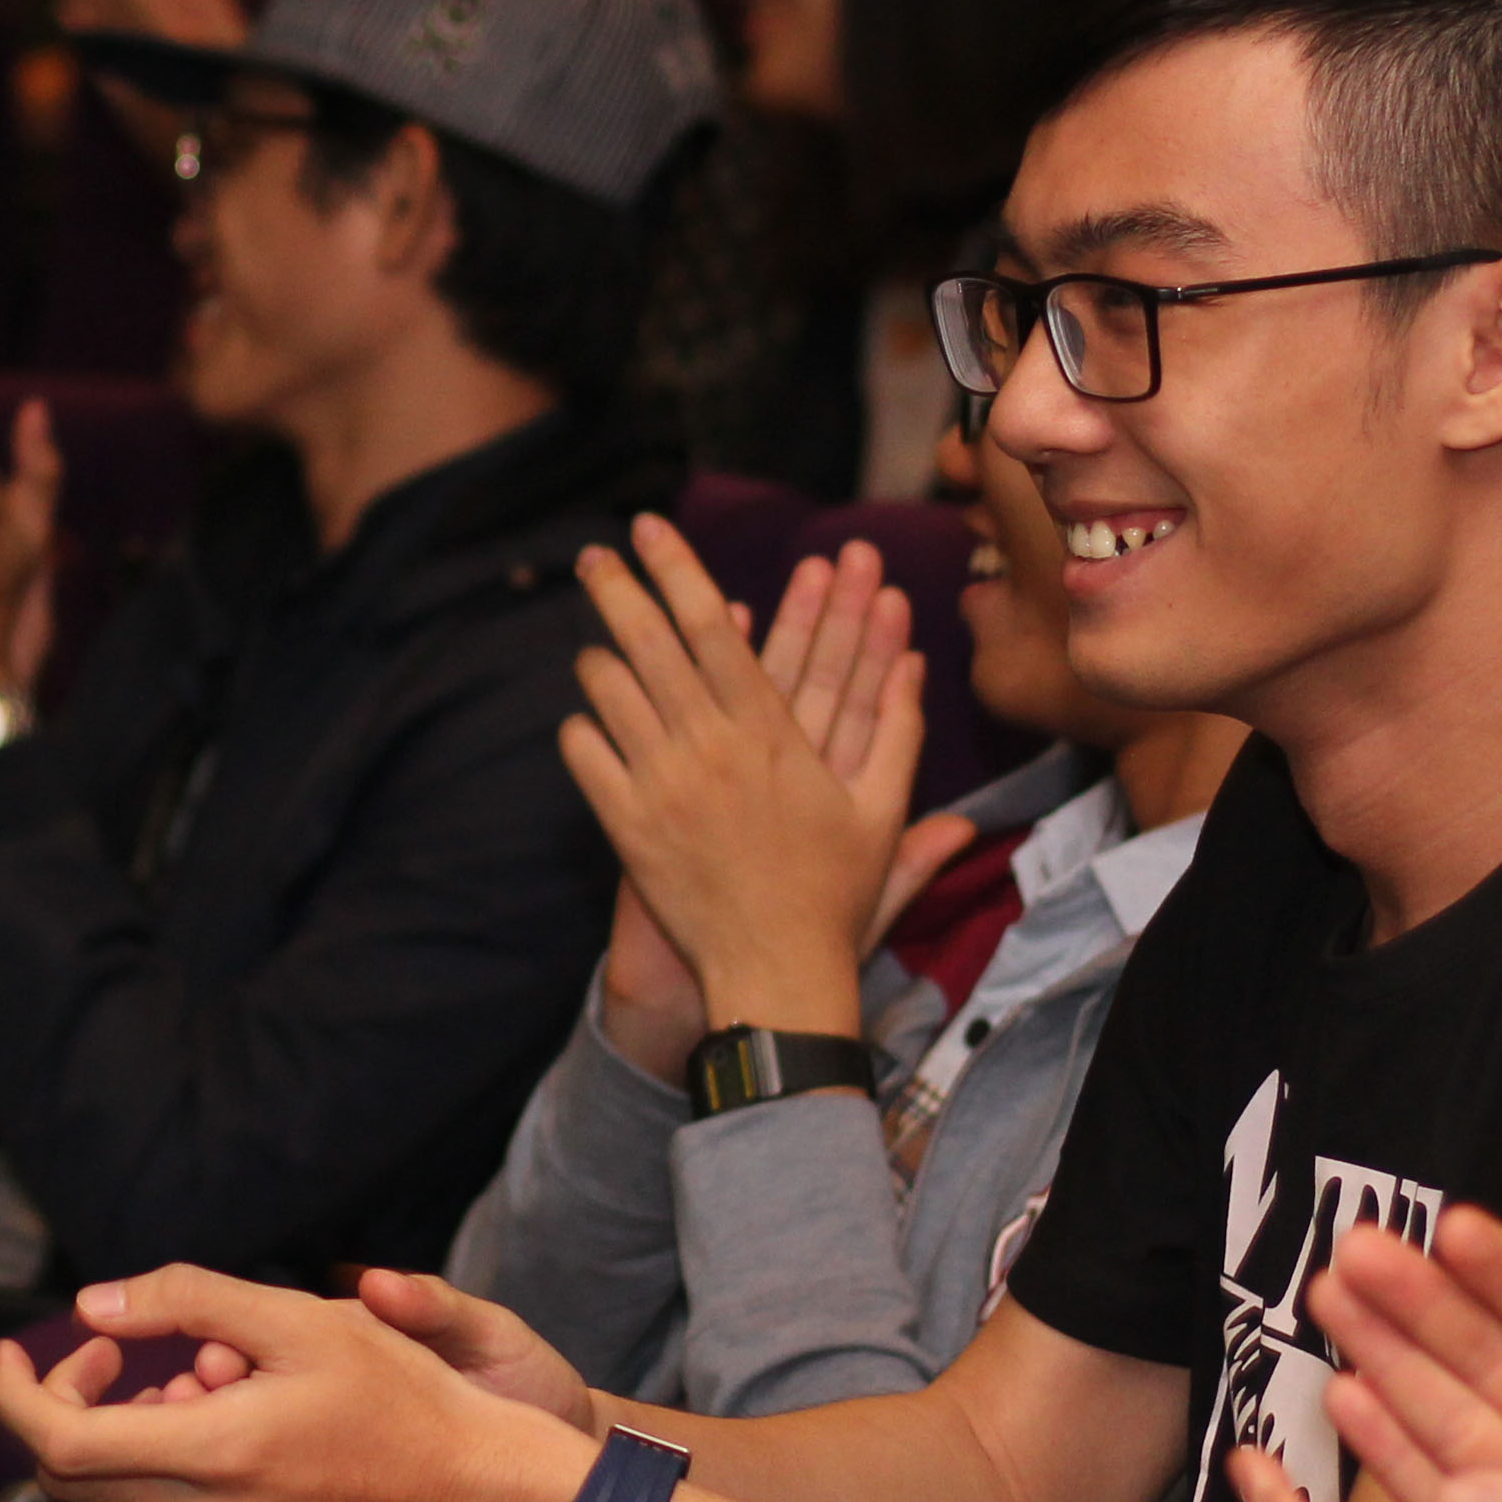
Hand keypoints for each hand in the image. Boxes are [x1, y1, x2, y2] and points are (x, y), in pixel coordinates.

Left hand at [0, 1264, 595, 1501]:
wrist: (485, 1499)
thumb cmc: (406, 1399)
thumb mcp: (303, 1319)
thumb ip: (189, 1301)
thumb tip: (92, 1307)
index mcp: (220, 1453)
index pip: (59, 1440)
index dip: (20, 1392)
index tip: (16, 1355)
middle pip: (74, 1481)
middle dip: (72, 1410)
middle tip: (122, 1364)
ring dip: (114, 1463)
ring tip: (180, 1414)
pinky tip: (196, 1476)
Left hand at [562, 519, 969, 1062]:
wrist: (776, 972)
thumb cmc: (833, 893)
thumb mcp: (879, 809)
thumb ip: (898, 730)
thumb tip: (918, 662)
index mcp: (767, 732)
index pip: (712, 627)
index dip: (679, 569)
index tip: (650, 529)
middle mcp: (707, 747)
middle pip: (648, 644)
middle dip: (617, 589)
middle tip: (594, 555)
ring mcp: (660, 786)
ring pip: (609, 694)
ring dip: (599, 660)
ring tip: (596, 643)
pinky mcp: (626, 826)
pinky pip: (585, 756)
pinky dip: (583, 730)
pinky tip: (589, 722)